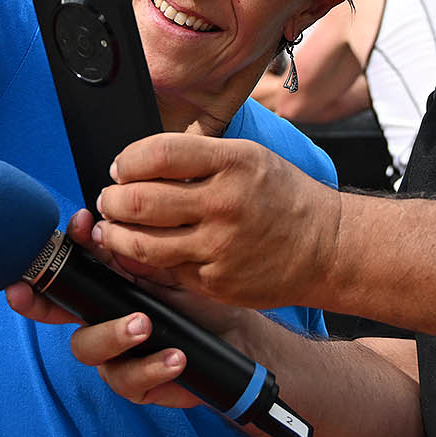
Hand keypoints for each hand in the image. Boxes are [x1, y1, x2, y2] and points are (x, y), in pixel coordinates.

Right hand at [2, 207, 249, 409]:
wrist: (237, 337)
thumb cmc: (198, 298)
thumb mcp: (168, 268)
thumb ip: (134, 254)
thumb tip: (102, 229)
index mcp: (104, 288)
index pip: (61, 277)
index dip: (36, 272)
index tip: (39, 252)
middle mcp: (101, 321)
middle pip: (57, 316)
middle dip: (40, 305)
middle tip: (44, 292)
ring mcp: (116, 355)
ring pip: (89, 349)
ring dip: (113, 334)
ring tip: (144, 324)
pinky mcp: (139, 383)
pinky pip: (130, 380)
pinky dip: (152, 366)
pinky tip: (175, 357)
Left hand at [94, 133, 342, 308]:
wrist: (325, 247)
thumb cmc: (282, 197)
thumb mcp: (249, 157)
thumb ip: (198, 157)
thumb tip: (139, 163)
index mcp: (233, 162)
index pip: (158, 154)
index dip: (127, 161)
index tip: (121, 168)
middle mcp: (225, 204)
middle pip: (140, 200)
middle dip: (112, 200)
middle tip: (109, 199)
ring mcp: (219, 248)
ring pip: (142, 244)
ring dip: (115, 236)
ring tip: (112, 228)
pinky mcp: (215, 282)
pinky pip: (164, 271)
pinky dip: (143, 262)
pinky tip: (139, 252)